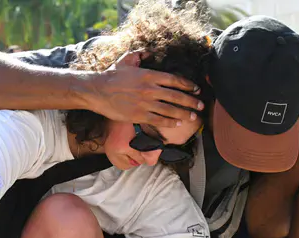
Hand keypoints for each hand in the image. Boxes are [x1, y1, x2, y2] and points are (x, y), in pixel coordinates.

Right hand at [89, 51, 203, 127]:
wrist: (97, 91)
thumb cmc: (112, 75)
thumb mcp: (127, 60)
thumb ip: (140, 54)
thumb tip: (150, 52)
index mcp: (149, 75)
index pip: (175, 80)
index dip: (188, 85)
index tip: (196, 89)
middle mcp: (150, 89)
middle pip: (176, 96)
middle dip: (191, 101)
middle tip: (201, 105)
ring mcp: (145, 103)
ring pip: (170, 110)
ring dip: (184, 113)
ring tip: (193, 116)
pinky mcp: (139, 115)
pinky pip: (159, 120)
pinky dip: (170, 122)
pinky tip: (178, 123)